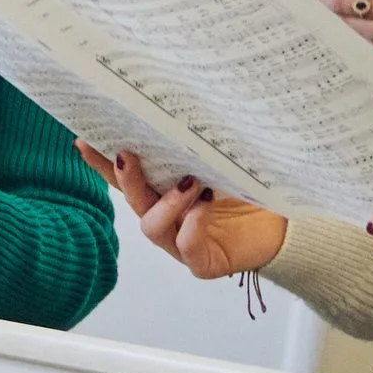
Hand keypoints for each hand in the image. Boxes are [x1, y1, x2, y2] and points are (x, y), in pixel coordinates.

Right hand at [84, 148, 289, 280]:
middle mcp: (166, 219)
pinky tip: (205, 207)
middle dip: (126, 178)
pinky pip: (186, 246)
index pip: (125, 178)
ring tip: (189, 182)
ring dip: (165, 203)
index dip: (101, 163)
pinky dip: (193, 224)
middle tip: (129, 154)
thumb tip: (178, 110)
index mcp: (164, 193)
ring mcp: (180, 243)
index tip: (84, 140)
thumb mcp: (220, 163)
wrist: (288, 228)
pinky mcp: (202, 262)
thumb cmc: (252, 193)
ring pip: (151, 226)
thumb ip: (196, 148)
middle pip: (133, 200)